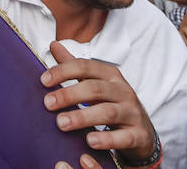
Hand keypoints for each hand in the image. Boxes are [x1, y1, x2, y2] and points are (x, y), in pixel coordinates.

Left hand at [43, 41, 156, 165]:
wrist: (143, 132)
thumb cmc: (113, 103)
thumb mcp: (95, 83)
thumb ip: (75, 67)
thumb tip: (53, 45)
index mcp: (111, 75)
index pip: (86, 67)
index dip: (64, 71)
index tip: (43, 81)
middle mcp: (123, 90)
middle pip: (95, 88)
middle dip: (69, 94)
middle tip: (47, 103)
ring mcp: (132, 113)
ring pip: (108, 112)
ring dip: (82, 117)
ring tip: (61, 123)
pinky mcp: (138, 134)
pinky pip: (123, 137)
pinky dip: (106, 139)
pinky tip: (89, 141)